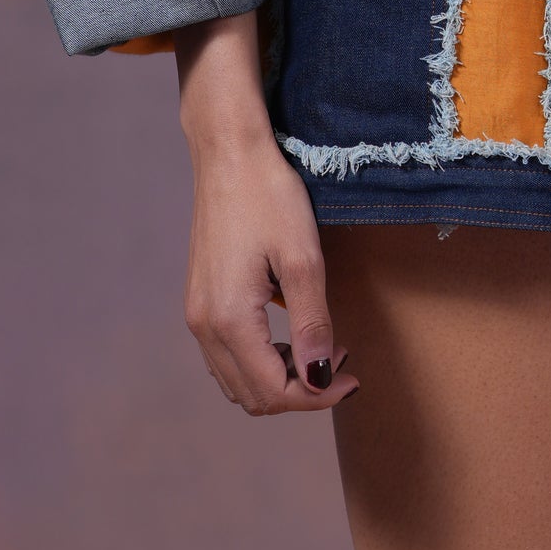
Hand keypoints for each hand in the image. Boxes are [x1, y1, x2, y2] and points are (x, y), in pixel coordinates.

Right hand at [176, 12, 357, 415]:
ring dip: (280, 378)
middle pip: (252, 395)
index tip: (353, 375)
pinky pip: (227, 356)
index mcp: (228, 319)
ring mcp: (197, 313)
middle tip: (341, 360)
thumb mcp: (303, 259)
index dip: (317, 395)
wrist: (229, 153)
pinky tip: (290, 336)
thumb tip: (318, 380)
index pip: (273, 391)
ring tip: (320, 348)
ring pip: (236, 380)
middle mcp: (203, 326)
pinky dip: (260, 361)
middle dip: (301, 390)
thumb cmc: (269, 196)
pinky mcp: (200, 299)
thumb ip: (312, 324)